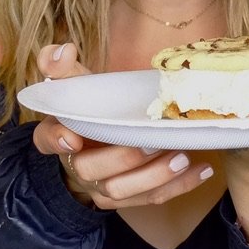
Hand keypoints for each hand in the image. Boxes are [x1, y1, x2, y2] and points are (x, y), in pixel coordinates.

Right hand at [31, 43, 214, 208]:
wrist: (101, 141)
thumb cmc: (91, 107)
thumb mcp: (77, 84)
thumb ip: (63, 66)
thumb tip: (62, 50)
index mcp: (59, 134)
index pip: (46, 140)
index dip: (56, 140)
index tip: (72, 138)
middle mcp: (77, 166)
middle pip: (92, 170)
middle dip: (124, 158)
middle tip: (154, 142)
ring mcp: (102, 186)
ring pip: (122, 191)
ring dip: (154, 176)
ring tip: (182, 157)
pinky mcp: (129, 197)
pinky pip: (151, 198)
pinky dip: (179, 186)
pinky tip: (203, 169)